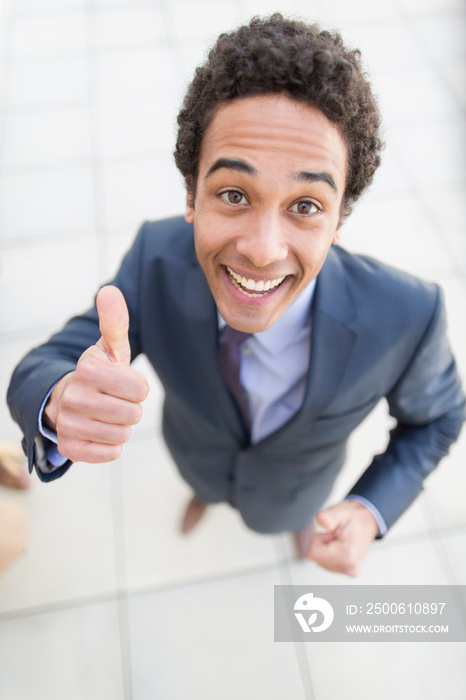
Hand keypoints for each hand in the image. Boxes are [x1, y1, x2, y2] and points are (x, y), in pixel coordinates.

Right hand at [44, 285, 148, 463]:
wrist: (65, 401)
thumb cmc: (98, 374)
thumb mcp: (108, 348)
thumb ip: (114, 322)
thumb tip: (110, 290)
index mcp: (88, 369)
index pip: (140, 389)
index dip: (137, 388)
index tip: (121, 383)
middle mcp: (74, 396)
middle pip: (133, 414)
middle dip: (130, 409)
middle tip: (113, 401)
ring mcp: (68, 423)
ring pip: (122, 435)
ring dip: (121, 427)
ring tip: (105, 415)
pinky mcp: (69, 447)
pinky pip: (110, 454)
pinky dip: (111, 446)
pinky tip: (98, 432)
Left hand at [307, 500, 378, 576]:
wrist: (367, 522)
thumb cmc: (354, 517)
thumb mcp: (339, 511)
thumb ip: (328, 516)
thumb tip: (321, 520)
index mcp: (347, 554)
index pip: (312, 553)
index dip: (316, 539)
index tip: (329, 533)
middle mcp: (349, 567)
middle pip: (316, 558)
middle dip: (320, 544)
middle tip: (334, 535)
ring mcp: (349, 570)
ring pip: (320, 561)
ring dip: (324, 549)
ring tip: (338, 540)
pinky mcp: (347, 570)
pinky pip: (326, 562)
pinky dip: (328, 553)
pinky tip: (339, 546)